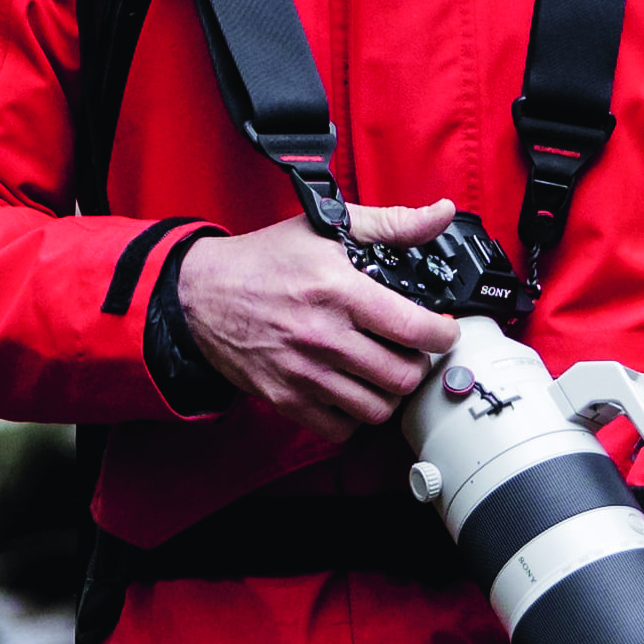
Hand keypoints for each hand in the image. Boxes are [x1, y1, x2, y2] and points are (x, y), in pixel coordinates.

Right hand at [168, 202, 461, 434]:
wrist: (200, 295)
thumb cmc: (264, 261)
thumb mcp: (326, 227)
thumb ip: (391, 223)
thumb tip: (441, 213)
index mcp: (338, 290)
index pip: (414, 329)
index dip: (443, 334)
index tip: (441, 330)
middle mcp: (323, 336)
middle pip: (402, 376)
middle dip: (417, 364)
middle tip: (409, 350)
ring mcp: (303, 373)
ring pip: (377, 408)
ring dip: (388, 392)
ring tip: (381, 370)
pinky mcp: (286, 399)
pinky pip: (341, 429)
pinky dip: (354, 415)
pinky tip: (351, 389)